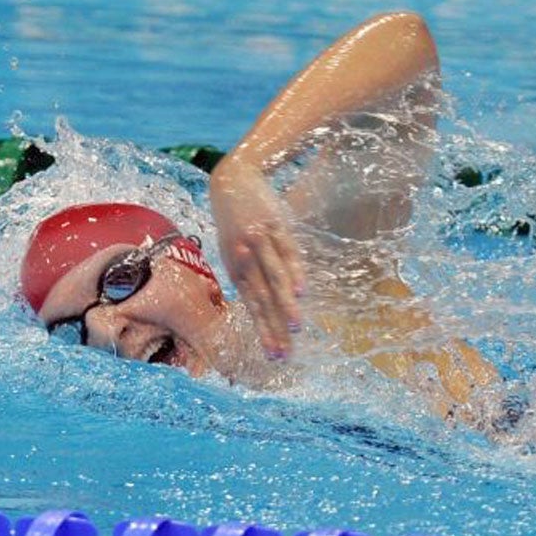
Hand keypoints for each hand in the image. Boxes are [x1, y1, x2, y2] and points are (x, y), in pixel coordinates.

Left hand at [209, 155, 305, 357]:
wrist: (232, 179)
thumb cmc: (237, 218)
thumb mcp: (236, 248)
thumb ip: (248, 272)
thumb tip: (261, 299)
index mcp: (236, 270)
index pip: (252, 308)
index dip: (264, 332)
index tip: (275, 356)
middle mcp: (245, 261)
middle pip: (263, 301)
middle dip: (273, 329)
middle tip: (284, 355)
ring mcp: (260, 244)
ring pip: (275, 281)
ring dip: (285, 306)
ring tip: (297, 328)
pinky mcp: (274, 227)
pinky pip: (287, 254)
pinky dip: (295, 273)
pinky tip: (303, 291)